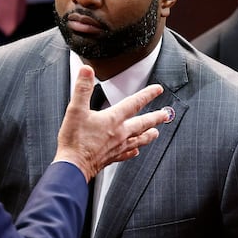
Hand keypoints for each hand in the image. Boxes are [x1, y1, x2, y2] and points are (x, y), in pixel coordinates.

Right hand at [54, 65, 166, 181]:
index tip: (158, 90)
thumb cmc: (74, 140)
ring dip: (148, 135)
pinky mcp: (111, 158)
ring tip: (156, 133)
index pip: (134, 103)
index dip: (147, 94)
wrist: (72, 166)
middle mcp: (119, 133)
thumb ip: (82, 89)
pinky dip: (133, 151)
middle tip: (165, 114)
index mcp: (113, 119)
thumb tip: (87, 71)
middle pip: (142, 123)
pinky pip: (126, 153)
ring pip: (138, 140)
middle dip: (155, 117)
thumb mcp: (75, 110)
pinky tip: (135, 152)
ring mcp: (117, 147)